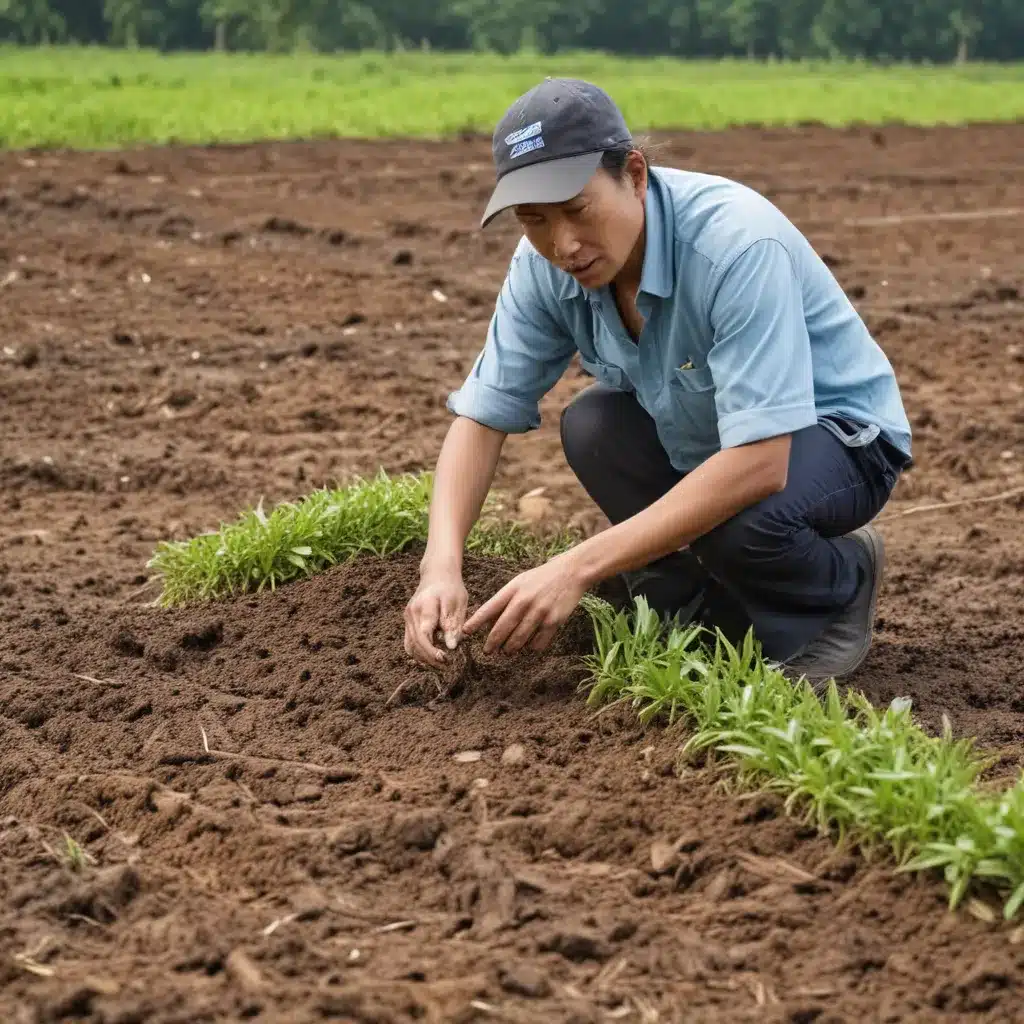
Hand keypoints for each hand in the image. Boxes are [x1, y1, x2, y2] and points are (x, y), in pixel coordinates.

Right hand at [403, 570, 468, 666]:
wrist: (437, 574)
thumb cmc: (451, 588)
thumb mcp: (458, 603)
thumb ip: (453, 625)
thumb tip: (451, 647)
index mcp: (425, 607)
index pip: (424, 635)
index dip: (432, 651)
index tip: (445, 659)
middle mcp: (411, 613)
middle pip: (415, 644)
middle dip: (430, 659)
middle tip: (446, 666)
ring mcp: (407, 618)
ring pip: (410, 646)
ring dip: (423, 659)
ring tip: (440, 664)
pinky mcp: (408, 622)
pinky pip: (410, 643)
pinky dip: (419, 653)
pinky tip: (432, 657)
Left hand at [462, 552, 587, 654]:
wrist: (570, 572)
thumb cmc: (541, 579)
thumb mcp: (519, 582)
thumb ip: (505, 599)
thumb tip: (488, 621)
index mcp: (513, 589)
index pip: (489, 608)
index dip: (476, 622)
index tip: (466, 632)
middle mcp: (524, 600)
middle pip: (503, 628)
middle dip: (492, 642)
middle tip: (487, 651)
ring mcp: (540, 611)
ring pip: (519, 638)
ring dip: (511, 648)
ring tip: (507, 651)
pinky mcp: (554, 621)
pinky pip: (538, 642)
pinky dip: (532, 647)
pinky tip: (529, 646)